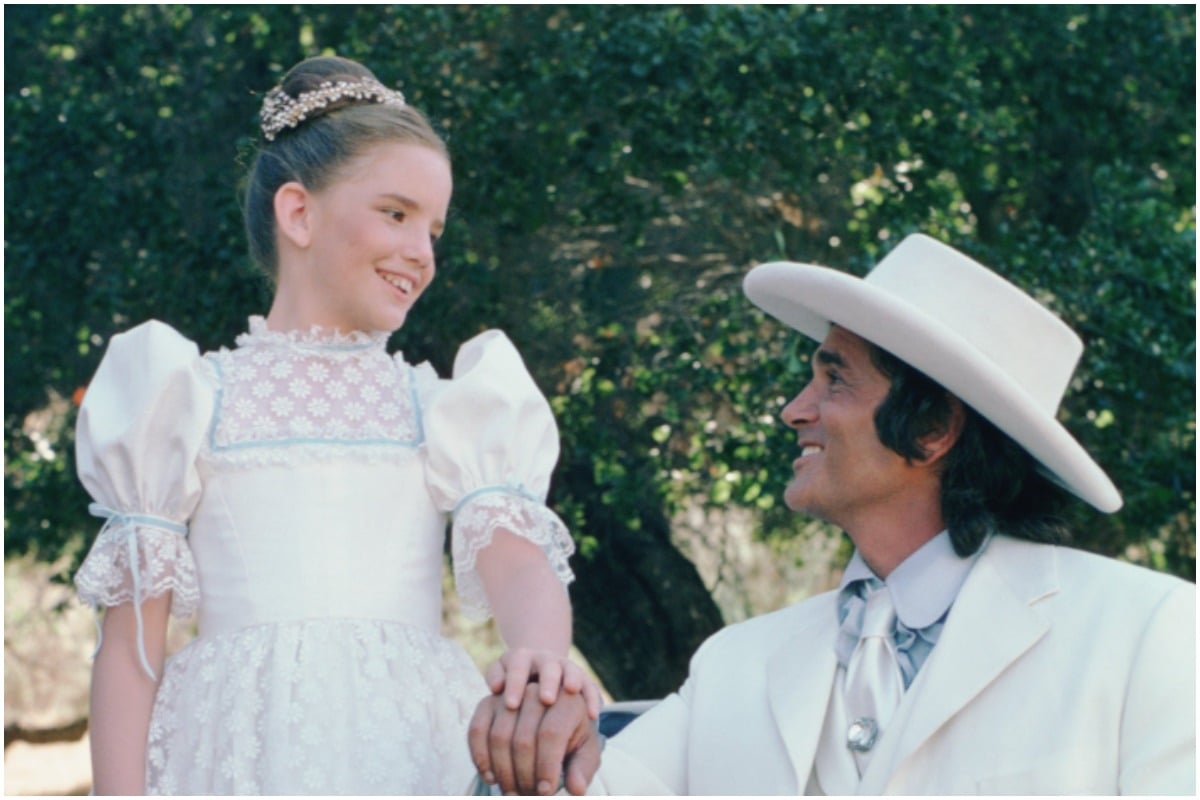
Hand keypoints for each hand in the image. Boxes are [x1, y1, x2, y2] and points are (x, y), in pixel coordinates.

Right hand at [468, 683, 601, 795]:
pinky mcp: (488, 702)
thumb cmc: (572, 740)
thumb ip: (583, 769)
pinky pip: (477, 731)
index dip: (546, 766)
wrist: (551, 721)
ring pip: (499, 736)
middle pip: (523, 738)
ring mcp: (509, 694)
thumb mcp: (586, 753)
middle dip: (524, 775)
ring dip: (504, 772)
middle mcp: (536, 690)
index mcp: (568, 700)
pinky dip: (481, 759)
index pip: (551, 733)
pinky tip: (492, 779)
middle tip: (529, 796)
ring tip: (514, 793)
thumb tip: (577, 789)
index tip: (546, 792)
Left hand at [486, 648, 602, 719]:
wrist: (536, 672)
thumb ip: (496, 677)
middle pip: (547, 666)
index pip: (517, 667)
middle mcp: (544, 660)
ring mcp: (565, 667)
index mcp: (521, 659)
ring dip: (571, 680)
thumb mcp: (501, 676)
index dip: (515, 684)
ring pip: (570, 670)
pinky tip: (593, 714)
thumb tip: (495, 687)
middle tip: (545, 699)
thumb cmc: (513, 683)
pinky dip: (591, 698)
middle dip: (547, 682)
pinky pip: (589, 685)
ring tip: (572, 691)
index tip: (511, 705)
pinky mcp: (582, 678)